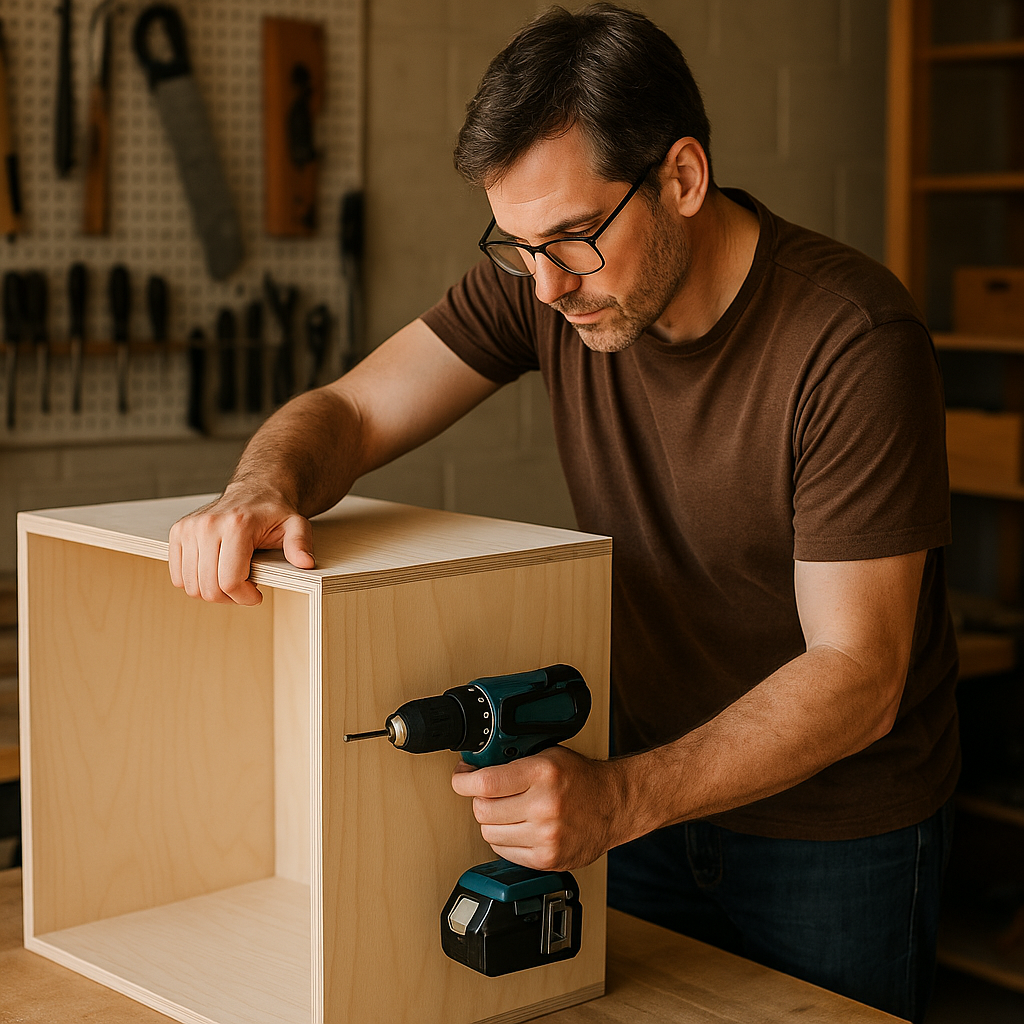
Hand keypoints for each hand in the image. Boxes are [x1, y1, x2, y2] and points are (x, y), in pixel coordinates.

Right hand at [168, 488, 315, 605]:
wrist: (254, 491)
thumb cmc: (273, 512)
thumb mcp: (296, 525)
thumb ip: (299, 544)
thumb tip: (305, 562)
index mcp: (236, 525)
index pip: (230, 582)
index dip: (245, 598)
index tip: (257, 595)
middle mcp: (208, 525)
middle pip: (209, 588)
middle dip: (230, 598)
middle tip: (246, 589)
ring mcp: (189, 528)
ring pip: (191, 586)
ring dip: (213, 592)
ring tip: (232, 579)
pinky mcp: (178, 533)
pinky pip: (178, 577)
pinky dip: (196, 582)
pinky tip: (215, 572)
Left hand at [451, 746, 628, 871]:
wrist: (614, 805)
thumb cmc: (582, 778)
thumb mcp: (549, 755)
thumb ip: (514, 760)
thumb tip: (476, 766)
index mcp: (543, 774)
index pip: (486, 782)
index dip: (464, 781)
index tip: (462, 778)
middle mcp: (544, 806)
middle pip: (482, 810)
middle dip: (479, 800)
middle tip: (488, 793)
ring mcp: (546, 836)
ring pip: (489, 833)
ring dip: (492, 822)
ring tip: (509, 810)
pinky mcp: (547, 859)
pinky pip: (504, 851)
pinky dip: (505, 840)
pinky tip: (518, 827)